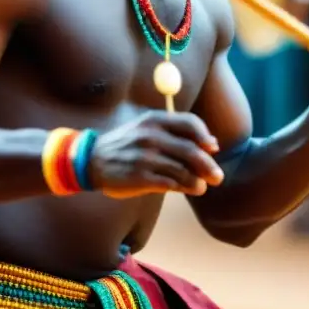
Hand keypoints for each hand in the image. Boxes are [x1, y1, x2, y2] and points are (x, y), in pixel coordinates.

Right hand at [87, 111, 224, 198]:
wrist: (91, 160)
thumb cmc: (126, 145)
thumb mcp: (145, 128)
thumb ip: (174, 133)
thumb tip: (211, 145)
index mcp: (154, 120)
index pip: (189, 123)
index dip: (205, 136)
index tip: (213, 148)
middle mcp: (150, 136)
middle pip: (190, 150)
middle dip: (208, 165)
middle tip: (218, 176)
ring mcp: (145, 157)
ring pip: (182, 169)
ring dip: (197, 181)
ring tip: (202, 187)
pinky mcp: (139, 177)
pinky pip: (170, 183)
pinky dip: (183, 187)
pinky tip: (189, 189)